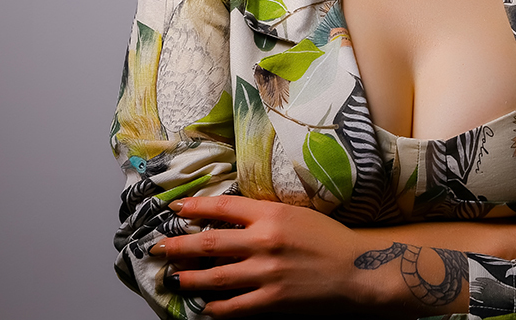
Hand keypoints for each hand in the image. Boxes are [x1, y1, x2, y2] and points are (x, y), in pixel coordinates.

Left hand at [149, 195, 390, 317]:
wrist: (359, 270)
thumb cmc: (329, 239)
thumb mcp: (295, 214)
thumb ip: (262, 215)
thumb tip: (226, 219)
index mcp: (271, 215)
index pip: (223, 207)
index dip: (195, 206)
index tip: (176, 207)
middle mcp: (264, 242)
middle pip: (208, 244)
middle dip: (177, 246)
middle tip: (157, 247)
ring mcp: (266, 274)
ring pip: (214, 278)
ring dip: (188, 278)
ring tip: (173, 278)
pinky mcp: (272, 301)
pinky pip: (233, 308)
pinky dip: (215, 308)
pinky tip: (205, 307)